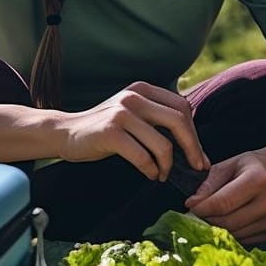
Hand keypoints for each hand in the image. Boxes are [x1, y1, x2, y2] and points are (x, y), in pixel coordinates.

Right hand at [57, 82, 209, 181]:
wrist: (66, 132)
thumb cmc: (105, 129)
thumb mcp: (132, 114)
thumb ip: (157, 118)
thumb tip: (193, 142)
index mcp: (143, 89)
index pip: (182, 107)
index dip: (194, 133)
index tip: (199, 156)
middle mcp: (134, 96)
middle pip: (178, 121)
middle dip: (193, 148)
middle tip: (196, 167)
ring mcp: (121, 113)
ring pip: (162, 143)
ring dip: (168, 165)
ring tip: (162, 175)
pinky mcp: (110, 132)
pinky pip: (142, 156)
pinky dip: (151, 170)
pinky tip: (150, 174)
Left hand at [185, 142, 265, 244]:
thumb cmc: (254, 166)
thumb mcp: (230, 164)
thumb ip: (210, 183)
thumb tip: (192, 203)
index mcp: (258, 179)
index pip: (223, 203)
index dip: (202, 209)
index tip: (190, 208)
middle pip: (228, 223)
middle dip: (208, 220)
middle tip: (198, 215)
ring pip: (236, 234)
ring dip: (220, 229)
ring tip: (214, 217)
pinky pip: (246, 239)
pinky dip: (234, 233)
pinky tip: (231, 221)